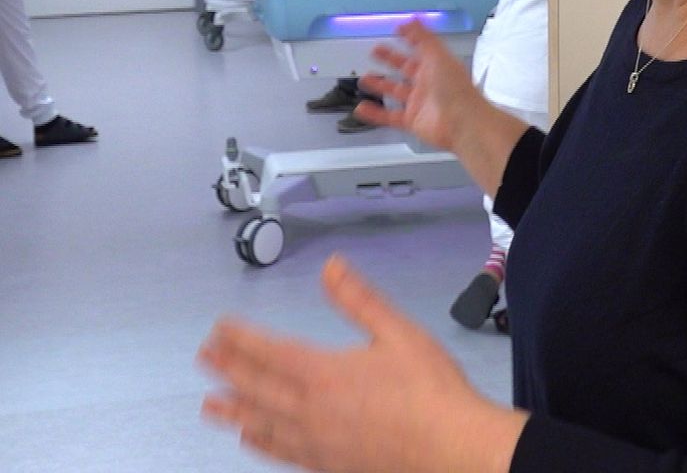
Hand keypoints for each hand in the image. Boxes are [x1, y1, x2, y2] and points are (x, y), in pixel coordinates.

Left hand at [199, 255, 525, 472]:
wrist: (448, 448)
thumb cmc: (428, 391)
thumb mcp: (397, 332)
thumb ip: (359, 300)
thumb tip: (331, 268)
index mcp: (325, 373)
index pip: (270, 352)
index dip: (241, 339)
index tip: (219, 328)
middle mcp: (311, 410)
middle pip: (257, 387)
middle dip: (228, 370)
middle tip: (203, 358)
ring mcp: (317, 443)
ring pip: (261, 423)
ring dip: (233, 410)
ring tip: (209, 405)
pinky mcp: (329, 465)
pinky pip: (281, 453)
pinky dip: (260, 444)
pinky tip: (251, 440)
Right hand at [357, 21, 530, 194]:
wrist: (462, 123)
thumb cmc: (456, 89)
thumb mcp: (438, 55)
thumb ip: (423, 37)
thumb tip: (413, 20)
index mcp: (436, 64)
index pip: (421, 47)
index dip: (409, 38)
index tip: (398, 30)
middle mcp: (429, 82)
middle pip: (406, 67)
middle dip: (391, 59)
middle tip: (376, 51)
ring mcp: (420, 102)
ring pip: (396, 91)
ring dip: (380, 85)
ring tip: (365, 79)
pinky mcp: (413, 120)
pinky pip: (390, 116)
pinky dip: (375, 114)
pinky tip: (363, 108)